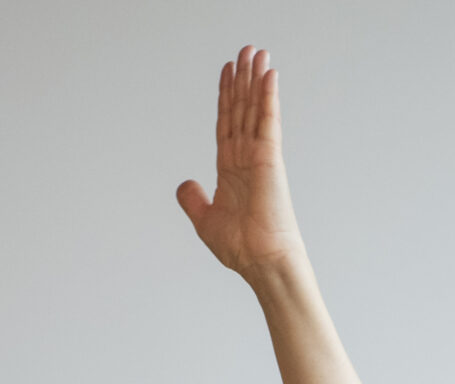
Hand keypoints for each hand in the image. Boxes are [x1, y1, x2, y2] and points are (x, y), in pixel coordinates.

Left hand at [176, 46, 304, 279]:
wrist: (260, 261)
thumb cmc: (241, 247)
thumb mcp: (205, 220)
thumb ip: (193, 200)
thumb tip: (185, 184)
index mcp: (230, 169)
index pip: (226, 123)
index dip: (226, 97)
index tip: (228, 72)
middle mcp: (245, 158)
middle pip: (241, 109)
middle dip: (242, 79)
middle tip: (245, 50)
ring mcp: (259, 156)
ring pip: (254, 108)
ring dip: (255, 79)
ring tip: (256, 51)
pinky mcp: (270, 158)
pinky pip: (268, 121)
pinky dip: (268, 97)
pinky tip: (268, 75)